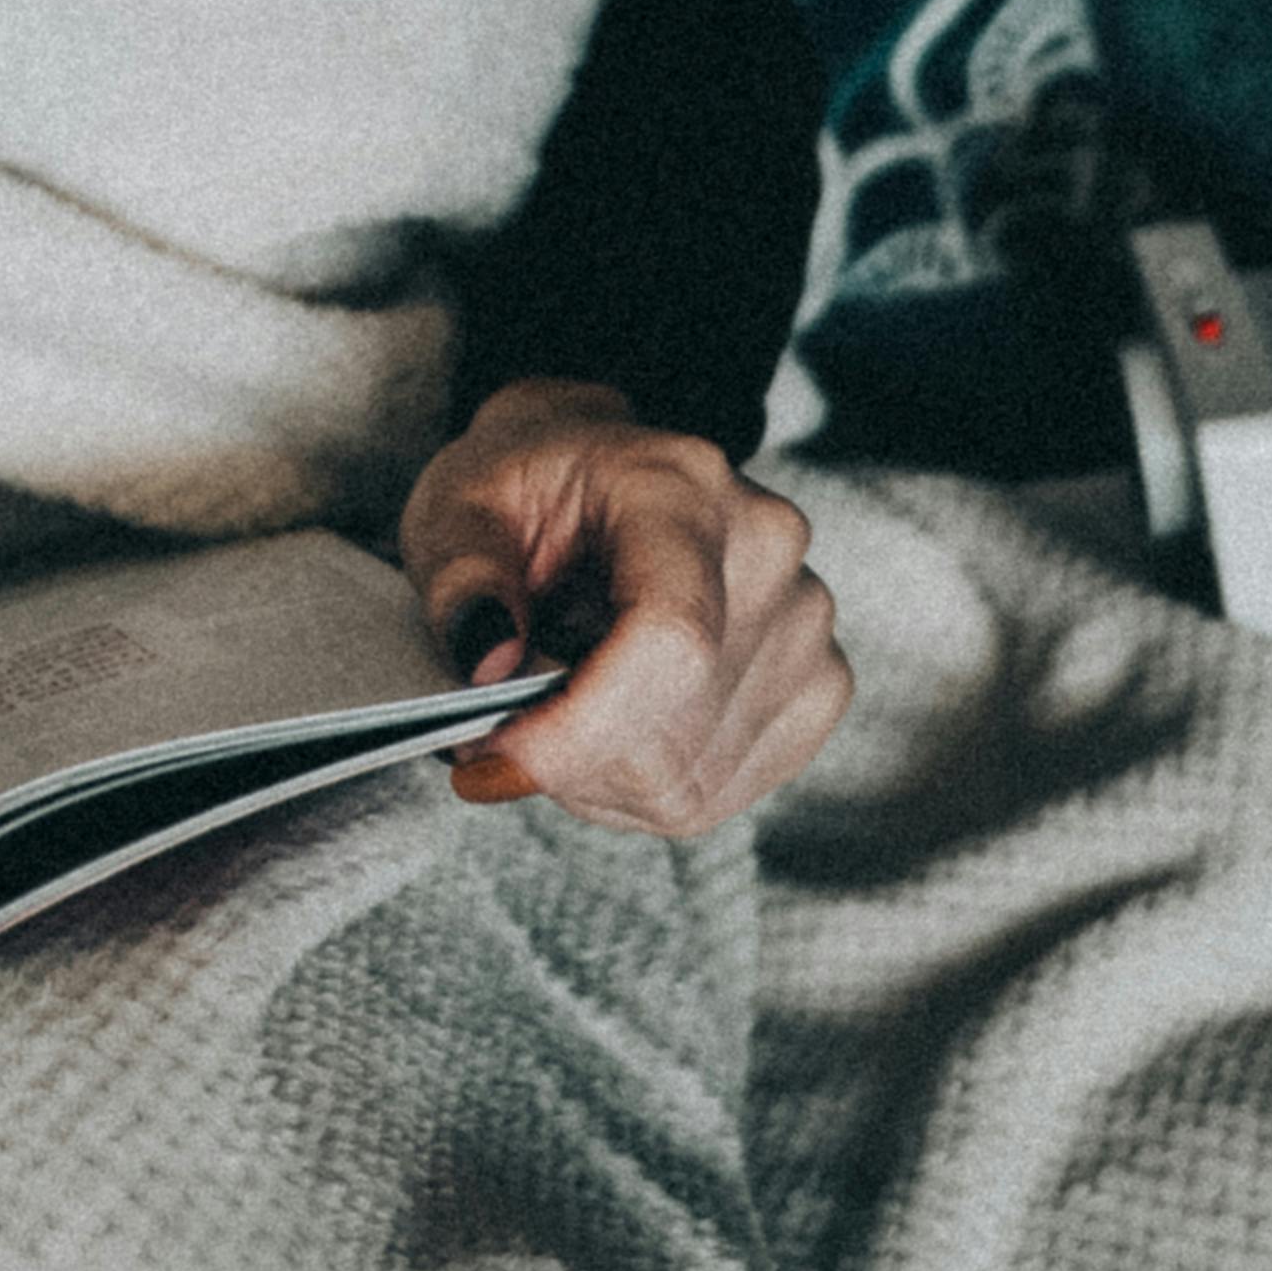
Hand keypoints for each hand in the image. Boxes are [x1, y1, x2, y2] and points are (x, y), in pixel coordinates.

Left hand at [396, 376, 849, 838]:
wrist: (591, 476)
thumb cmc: (526, 489)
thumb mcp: (455, 507)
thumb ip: (460, 580)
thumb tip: (489, 662)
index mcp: (683, 486)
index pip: (670, 638)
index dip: (579, 726)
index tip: (492, 753)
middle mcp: (768, 554)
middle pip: (670, 731)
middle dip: (562, 752)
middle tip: (499, 715)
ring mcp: (806, 628)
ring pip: (684, 781)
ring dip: (591, 774)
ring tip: (558, 697)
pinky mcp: (816, 692)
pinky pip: (711, 795)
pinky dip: (635, 786)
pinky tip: (609, 720)